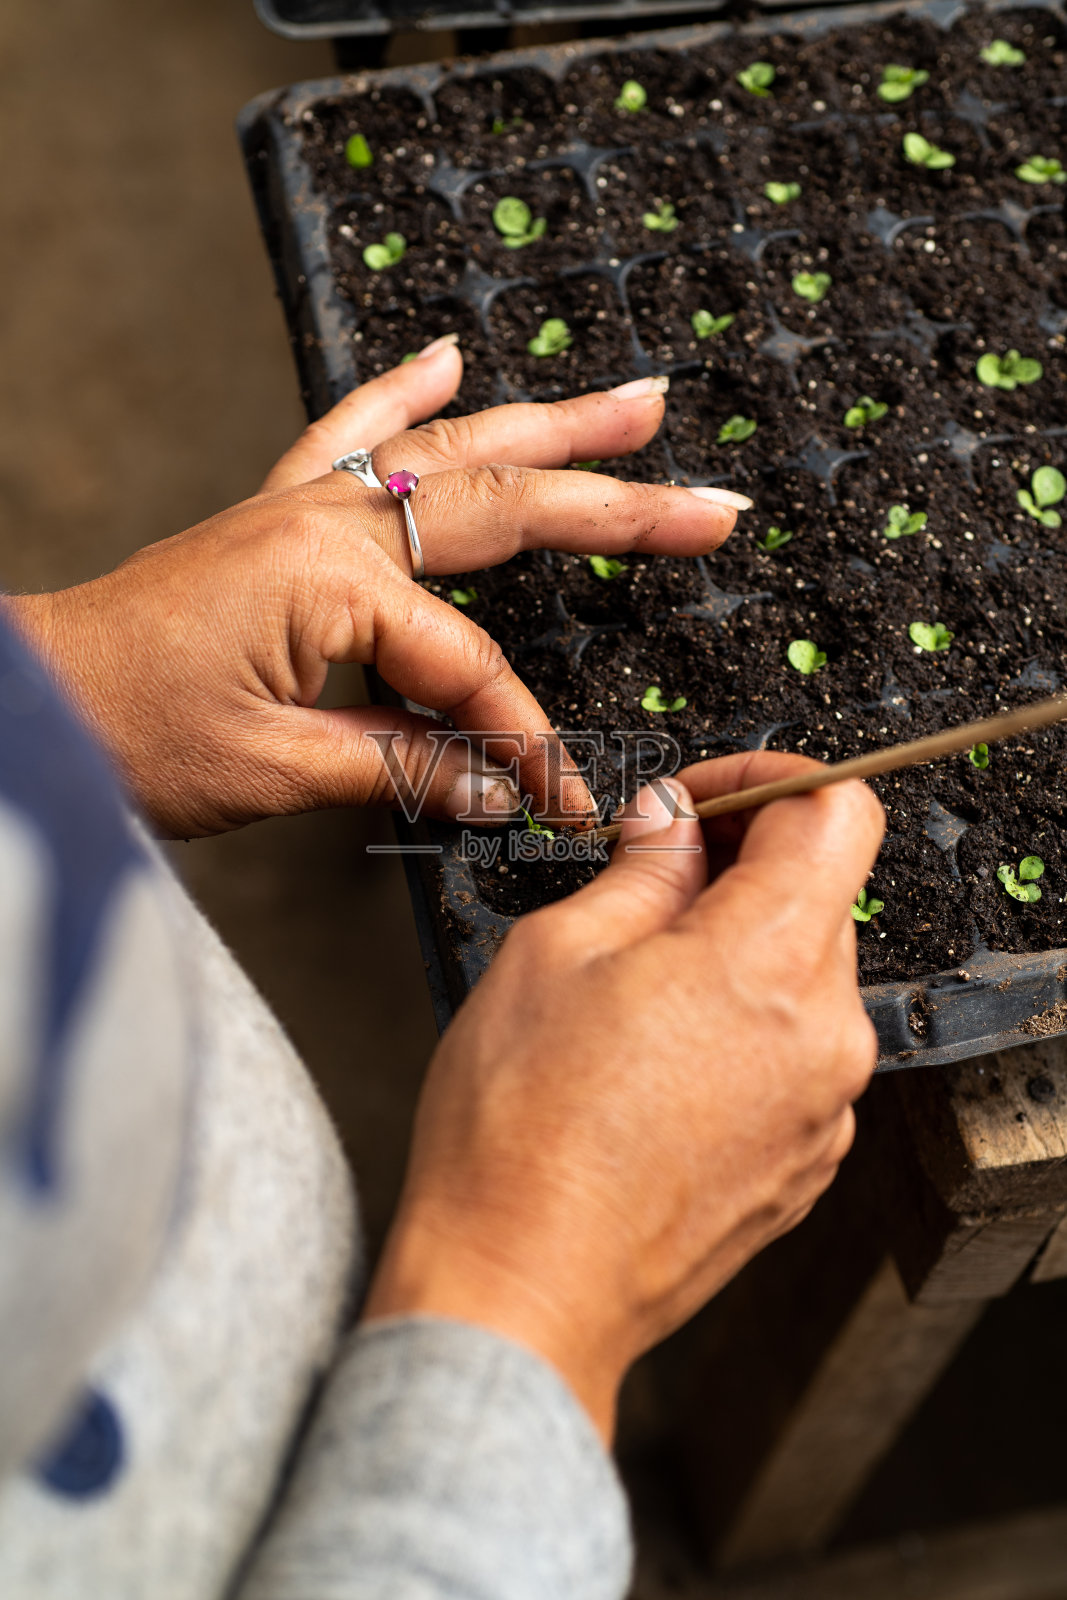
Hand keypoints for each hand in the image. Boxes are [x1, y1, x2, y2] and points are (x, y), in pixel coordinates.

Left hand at [4, 340, 743, 836]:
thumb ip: (402, 767)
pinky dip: (402, 391)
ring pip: (450, 449)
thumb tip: (502, 787)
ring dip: (550, 422)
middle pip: (501, 507)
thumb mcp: (275, 770)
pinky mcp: (277, 514)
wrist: (34, 701)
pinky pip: (350, 432)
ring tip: (641, 400)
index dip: (525, 738)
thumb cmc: (129, 733)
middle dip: (618, 509)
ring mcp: (303, 507)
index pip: (470, 666)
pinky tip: (449, 354)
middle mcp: (328, 524)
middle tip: (712, 505)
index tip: (564, 797)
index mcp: (331, 584)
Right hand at [364, 753, 884, 1441]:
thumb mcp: (556, 952)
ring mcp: (823, 1106)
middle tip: (644, 884)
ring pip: (804, 976)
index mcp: (769, 962)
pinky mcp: (805, 1158)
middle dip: (739, 866)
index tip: (701, 803)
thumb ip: (640, 870)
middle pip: (820, 893)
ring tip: (635, 984)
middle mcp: (824, 1034)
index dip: (765, 782)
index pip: (837, 812)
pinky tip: (655, 1056)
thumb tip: (670, 824)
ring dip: (737, 950)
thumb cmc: (520, 1132)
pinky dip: (742, 1026)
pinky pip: (794, 1052)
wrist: (523, 1286)